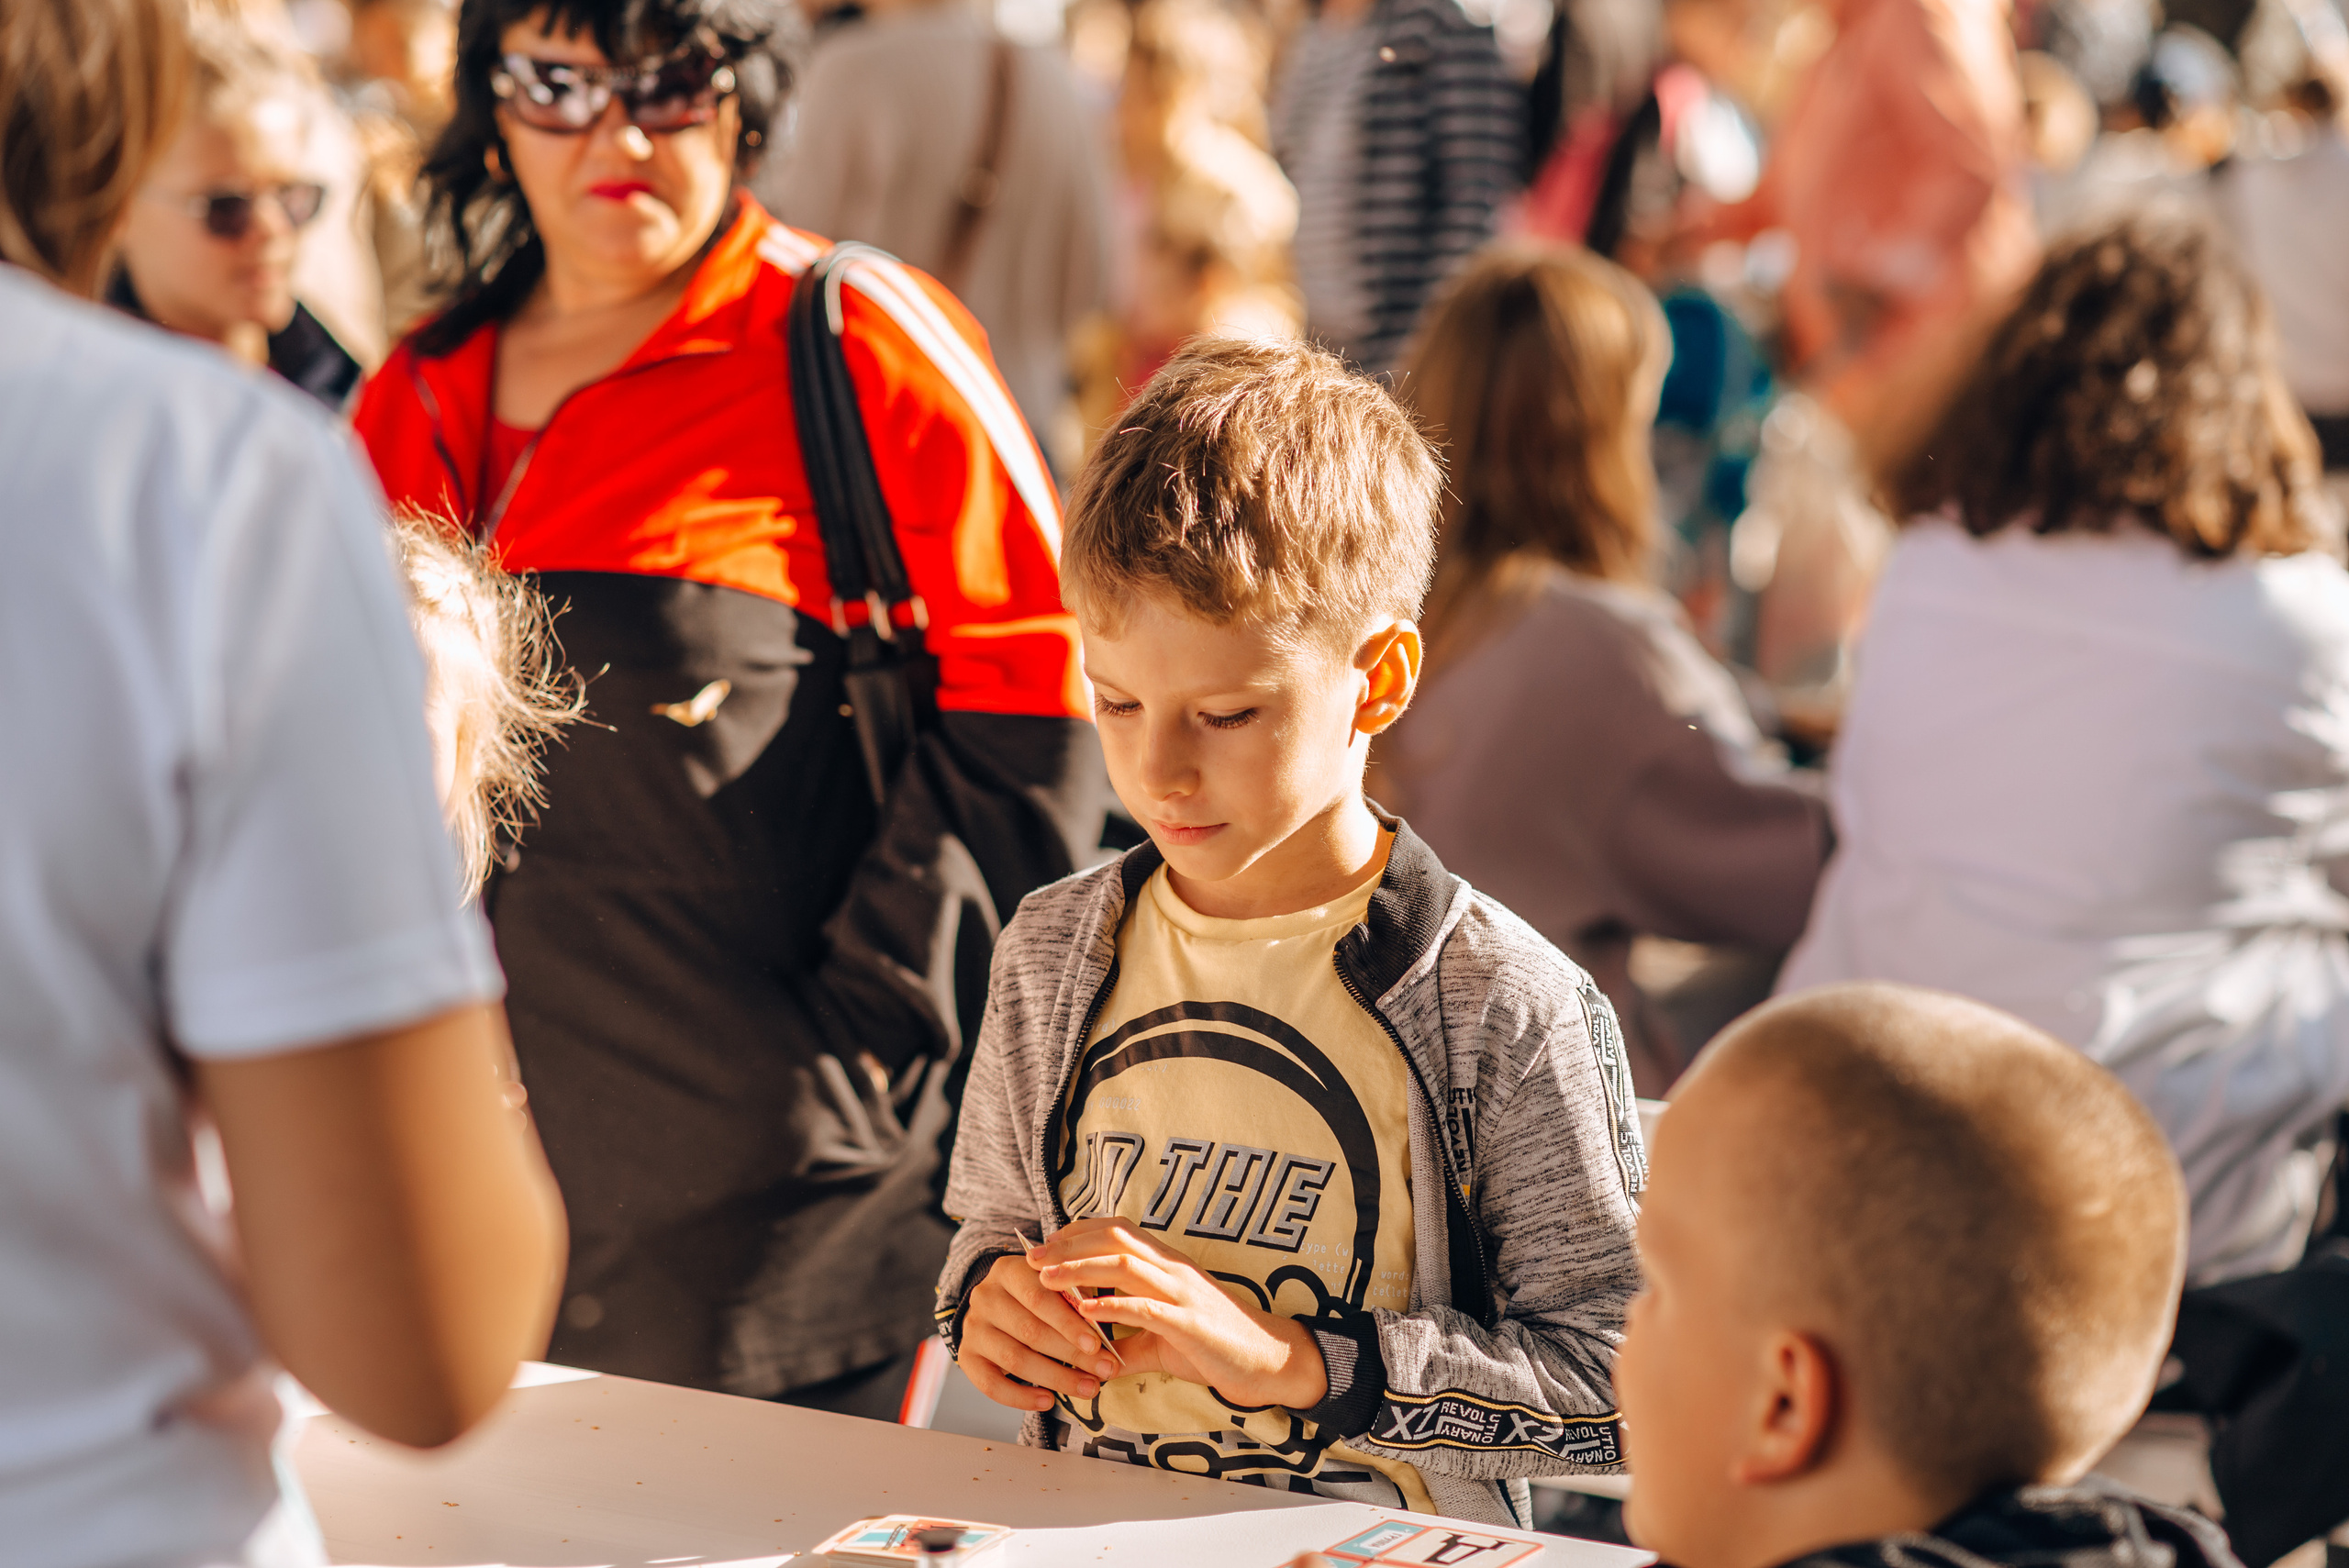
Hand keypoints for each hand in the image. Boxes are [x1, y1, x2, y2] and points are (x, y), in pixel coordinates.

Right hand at [957, 1250, 1121, 1412]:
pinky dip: (1021, 1397)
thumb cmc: (1038, 1295)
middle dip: (1072, 1355)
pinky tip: (1049, 1401)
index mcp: (1008, 1270)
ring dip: (1056, 1378)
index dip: (1069, 1323)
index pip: (1039, 1297)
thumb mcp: (1053, 1283)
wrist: (997, 1304)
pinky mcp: (966, 1356)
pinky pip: (991, 1385)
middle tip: (1104, 1371)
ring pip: (1015, 1360)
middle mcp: (985, 1297)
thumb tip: (1105, 1323)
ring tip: (1088, 1388)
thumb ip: (1074, 1296)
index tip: (1098, 1344)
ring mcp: (973, 1328)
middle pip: (1030, 1331)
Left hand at [1029, 1216, 1328, 1409]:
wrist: (1269, 1360)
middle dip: (1068, 1244)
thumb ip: (1129, 1340)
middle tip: (1031, 1256)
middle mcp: (1173, 1269)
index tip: (1046, 1243)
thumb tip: (1096, 1354)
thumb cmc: (1217, 1347)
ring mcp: (1182, 1293)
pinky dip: (1110, 1305)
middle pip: (1114, 1238)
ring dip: (1079, 1268)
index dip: (1078, 1232)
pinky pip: (1144, 1307)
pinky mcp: (1188, 1323)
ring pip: (1123, 1264)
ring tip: (1045, 1277)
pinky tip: (1083, 1310)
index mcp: (1168, 1265)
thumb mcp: (1164, 1340)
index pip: (1118, 1230)